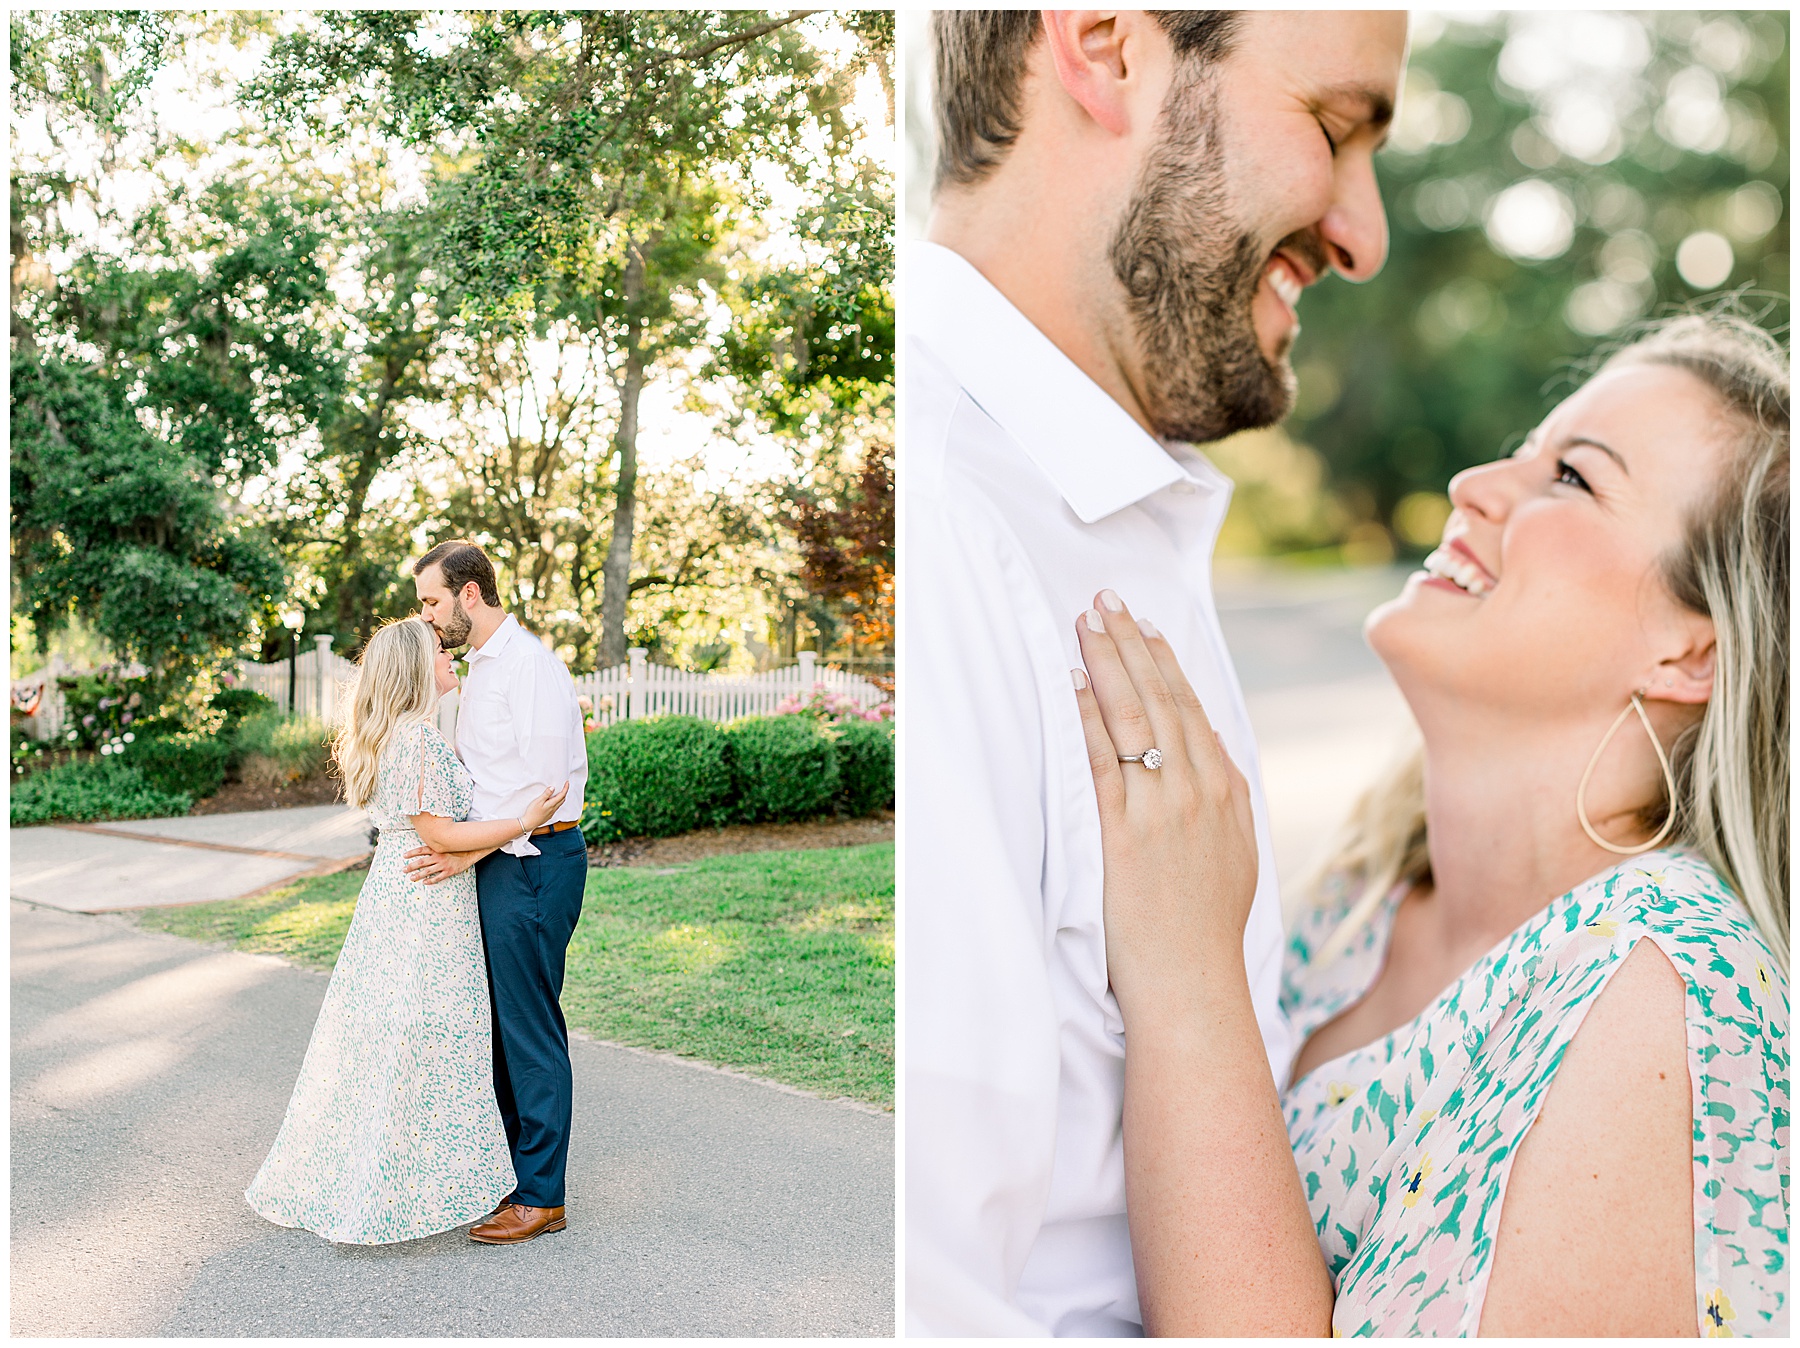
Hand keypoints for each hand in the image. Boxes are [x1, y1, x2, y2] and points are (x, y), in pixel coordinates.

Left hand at [403, 845, 475, 885]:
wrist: (471, 853)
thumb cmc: (457, 849)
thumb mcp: (446, 846)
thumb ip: (436, 847)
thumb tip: (426, 847)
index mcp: (437, 850)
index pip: (421, 850)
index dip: (412, 853)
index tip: (404, 856)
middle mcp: (439, 857)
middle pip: (422, 862)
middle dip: (411, 866)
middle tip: (404, 870)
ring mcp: (444, 865)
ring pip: (428, 871)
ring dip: (418, 875)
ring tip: (411, 878)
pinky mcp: (449, 871)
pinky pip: (438, 877)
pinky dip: (431, 880)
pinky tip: (424, 882)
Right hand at [520, 781, 570, 831]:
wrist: (529, 823)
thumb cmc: (532, 812)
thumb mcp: (538, 801)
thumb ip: (546, 794)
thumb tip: (553, 788)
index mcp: (552, 804)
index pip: (562, 795)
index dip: (566, 788)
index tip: (567, 783)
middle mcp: (553, 809)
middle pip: (562, 799)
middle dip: (565, 792)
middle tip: (564, 786)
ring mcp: (552, 813)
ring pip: (560, 804)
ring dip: (561, 797)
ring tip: (559, 792)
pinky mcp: (549, 815)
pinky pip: (556, 807)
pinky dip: (557, 802)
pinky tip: (553, 801)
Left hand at [1072, 590, 1259, 1017]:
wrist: (1193, 982)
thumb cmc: (1206, 929)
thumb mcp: (1234, 854)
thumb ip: (1222, 803)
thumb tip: (1208, 763)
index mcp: (1227, 791)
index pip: (1192, 708)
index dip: (1165, 662)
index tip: (1145, 626)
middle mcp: (1199, 791)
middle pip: (1162, 699)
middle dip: (1130, 643)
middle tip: (1106, 600)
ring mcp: (1163, 810)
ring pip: (1134, 718)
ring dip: (1106, 663)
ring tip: (1084, 623)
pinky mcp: (1124, 834)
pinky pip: (1103, 761)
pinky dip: (1088, 717)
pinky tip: (1074, 683)